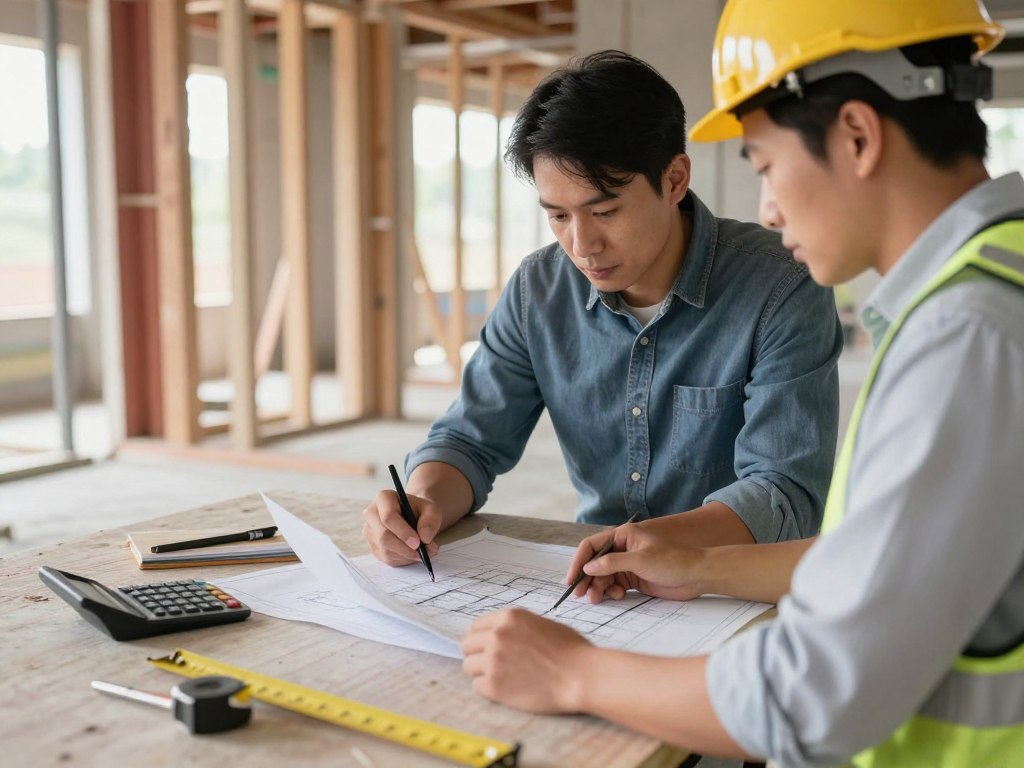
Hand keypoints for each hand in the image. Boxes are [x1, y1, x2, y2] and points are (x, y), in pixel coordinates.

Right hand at [361, 489, 440, 565]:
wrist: (414, 516)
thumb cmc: (420, 511)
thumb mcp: (432, 510)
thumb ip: (431, 520)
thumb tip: (424, 538)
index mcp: (384, 498)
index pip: (388, 517)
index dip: (403, 532)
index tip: (418, 542)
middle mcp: (372, 514)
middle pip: (384, 536)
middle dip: (405, 548)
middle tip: (423, 553)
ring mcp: (370, 531)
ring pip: (385, 550)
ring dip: (407, 555)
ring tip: (424, 552)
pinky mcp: (373, 546)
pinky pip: (387, 558)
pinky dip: (403, 559)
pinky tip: (413, 553)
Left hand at [461, 608, 593, 713]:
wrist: (580, 675)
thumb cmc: (571, 650)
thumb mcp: (542, 624)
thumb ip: (517, 628)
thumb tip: (504, 635)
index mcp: (509, 617)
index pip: (476, 626)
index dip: (480, 637)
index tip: (483, 646)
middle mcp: (496, 635)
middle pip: (466, 645)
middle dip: (476, 653)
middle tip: (489, 664)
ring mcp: (493, 660)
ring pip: (468, 666)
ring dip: (481, 672)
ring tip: (499, 677)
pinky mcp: (494, 685)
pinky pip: (476, 686)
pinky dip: (487, 689)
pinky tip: (504, 689)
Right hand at [565, 522, 707, 603]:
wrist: (697, 575)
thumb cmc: (673, 560)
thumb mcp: (640, 560)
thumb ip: (612, 563)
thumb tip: (588, 568)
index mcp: (623, 535)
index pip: (592, 546)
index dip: (579, 561)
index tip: (571, 579)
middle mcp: (622, 548)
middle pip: (595, 564)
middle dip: (588, 579)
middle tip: (582, 595)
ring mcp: (627, 565)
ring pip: (603, 577)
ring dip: (598, 588)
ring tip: (598, 599)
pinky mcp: (633, 579)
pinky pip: (614, 586)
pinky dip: (611, 593)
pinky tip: (617, 597)